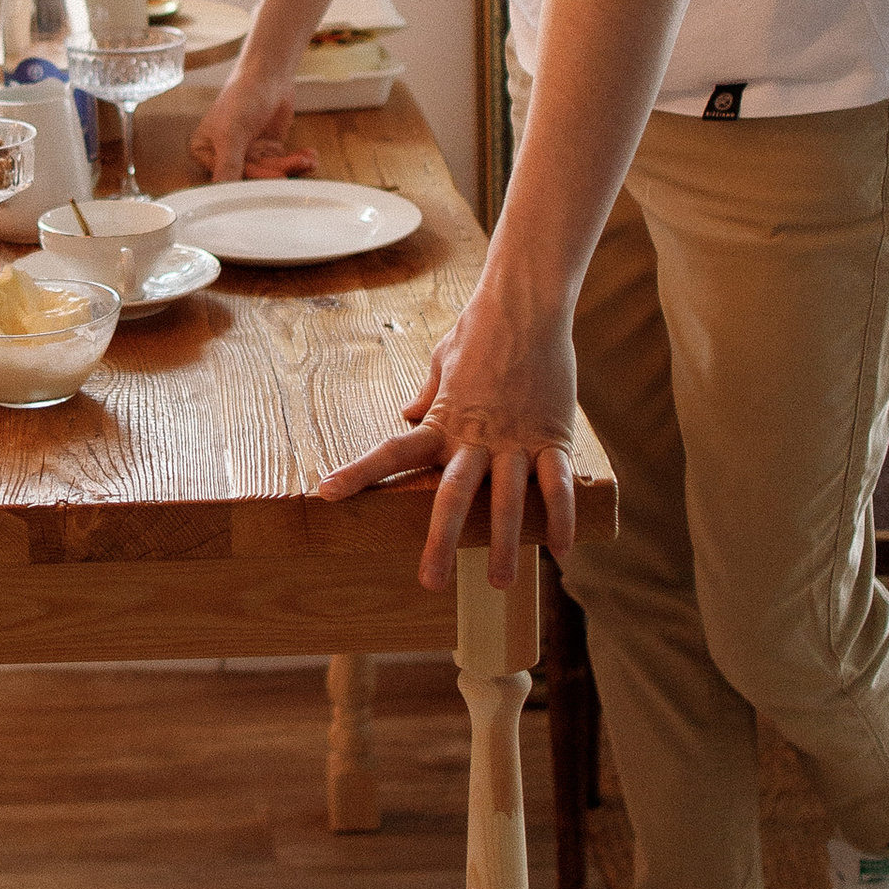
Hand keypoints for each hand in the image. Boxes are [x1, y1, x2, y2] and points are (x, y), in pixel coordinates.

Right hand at [191, 56, 316, 182]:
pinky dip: (298, 160)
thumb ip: (228, 165)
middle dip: (277, 170)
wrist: (268, 73)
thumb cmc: (242, 96)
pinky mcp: (269, 149)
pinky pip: (284, 162)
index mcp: (206, 151)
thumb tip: (222, 191)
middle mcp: (226, 155)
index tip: (270, 183)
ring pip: (272, 171)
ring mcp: (249, 153)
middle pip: (253, 175)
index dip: (249, 182)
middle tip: (294, 166)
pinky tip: (310, 156)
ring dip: (292, 165)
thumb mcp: (231, 133)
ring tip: (306, 159)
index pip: (226, 177)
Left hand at [315, 282, 579, 593]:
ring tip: (502, 583)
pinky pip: (557, 484)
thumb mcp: (442, 359)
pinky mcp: (552, 437)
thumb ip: (425, 392)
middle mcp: (475, 438)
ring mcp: (515, 440)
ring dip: (506, 544)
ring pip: (508, 501)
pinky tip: (562, 549)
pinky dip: (561, 517)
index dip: (357, 474)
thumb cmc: (480, 328)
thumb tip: (407, 413)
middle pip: (452, 496)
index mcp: (441, 420)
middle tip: (430, 582)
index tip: (326, 494)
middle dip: (440, 541)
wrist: (526, 304)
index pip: (391, 451)